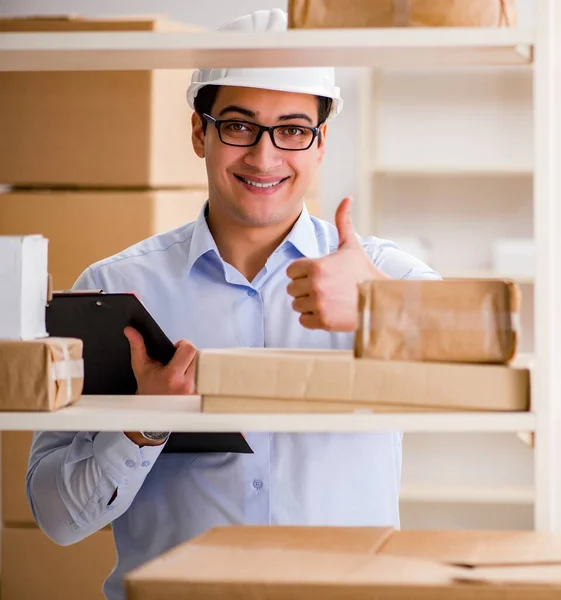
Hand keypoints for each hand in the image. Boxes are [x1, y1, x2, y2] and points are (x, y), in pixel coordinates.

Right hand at [122, 327, 196, 446]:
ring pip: (204, 366)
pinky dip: (199, 375)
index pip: (189, 349)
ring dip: (195, 364)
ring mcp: (196, 392)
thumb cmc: (148, 391)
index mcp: (172, 377)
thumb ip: (137, 347)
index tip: (176, 349)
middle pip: (199, 356)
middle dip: (189, 355)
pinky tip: (188, 379)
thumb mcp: (141, 369)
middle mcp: (187, 385)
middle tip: (179, 361)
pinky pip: (207, 378)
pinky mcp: (202, 396)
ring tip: (183, 370)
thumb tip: (130, 331)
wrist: (154, 413)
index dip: (183, 345)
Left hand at [287, 197, 386, 331]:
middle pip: (291, 289)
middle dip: (304, 289)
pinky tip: (328, 311)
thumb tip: (347, 198)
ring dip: (308, 304)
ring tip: (327, 299)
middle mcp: (315, 285)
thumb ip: (343, 222)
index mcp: (316, 265)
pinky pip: (303, 320)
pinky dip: (312, 318)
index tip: (318, 274)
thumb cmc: (363, 272)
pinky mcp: (323, 321)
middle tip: (324, 288)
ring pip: (296, 305)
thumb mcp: (352, 246)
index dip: (302, 272)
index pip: (291, 271)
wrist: (380, 299)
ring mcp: (318, 304)